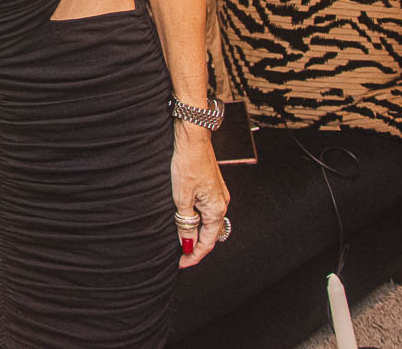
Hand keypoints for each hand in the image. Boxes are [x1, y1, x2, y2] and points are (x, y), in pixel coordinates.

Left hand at [171, 122, 228, 268]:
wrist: (193, 138)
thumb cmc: (187, 164)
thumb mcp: (181, 197)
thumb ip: (186, 222)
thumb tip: (188, 243)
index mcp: (217, 209)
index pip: (207, 242)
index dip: (194, 256)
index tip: (181, 263)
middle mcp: (222, 204)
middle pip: (210, 234)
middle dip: (196, 246)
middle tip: (179, 255)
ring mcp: (219, 195)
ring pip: (208, 222)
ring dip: (196, 233)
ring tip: (180, 239)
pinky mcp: (213, 188)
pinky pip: (207, 211)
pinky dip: (197, 220)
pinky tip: (185, 219)